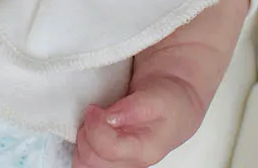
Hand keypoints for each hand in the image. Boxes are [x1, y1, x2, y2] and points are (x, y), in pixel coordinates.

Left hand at [73, 77, 202, 167]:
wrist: (175, 105)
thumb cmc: (169, 101)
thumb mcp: (158, 96)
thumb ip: (135, 107)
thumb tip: (109, 117)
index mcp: (144, 150)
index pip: (108, 149)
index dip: (95, 126)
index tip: (95, 107)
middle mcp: (129, 163)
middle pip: (90, 161)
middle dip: (86, 133)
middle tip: (94, 112)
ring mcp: (118, 163)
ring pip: (84, 164)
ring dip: (82, 139)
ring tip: (94, 120)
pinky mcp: (109, 159)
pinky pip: (85, 159)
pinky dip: (83, 142)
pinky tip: (92, 128)